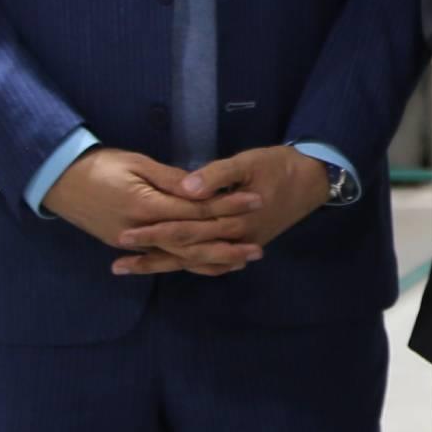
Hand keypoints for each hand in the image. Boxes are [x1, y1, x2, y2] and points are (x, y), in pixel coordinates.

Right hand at [44, 145, 264, 274]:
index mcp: (148, 206)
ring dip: (211, 260)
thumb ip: (170, 179)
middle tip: (258, 249)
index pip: (197, 209)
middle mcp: (144, 230)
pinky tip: (206, 267)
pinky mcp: (127, 245)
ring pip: (179, 255)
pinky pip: (163, 258)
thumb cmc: (99, 165)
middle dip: (226, 244)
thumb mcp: (137, 163)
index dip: (228, 206)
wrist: (58, 181)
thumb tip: (201, 187)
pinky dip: (186, 263)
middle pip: (192, 241)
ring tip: (240, 263)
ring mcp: (134, 241)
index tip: (255, 201)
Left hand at [107, 146, 326, 278]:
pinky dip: (192, 266)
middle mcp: (234, 239)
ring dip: (164, 265)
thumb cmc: (279, 165)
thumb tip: (184, 190)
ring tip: (133, 269)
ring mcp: (240, 244)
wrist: (314, 179)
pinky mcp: (245, 243)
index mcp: (231, 219)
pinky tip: (173, 267)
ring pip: (196, 261)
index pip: (184, 230)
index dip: (154, 233)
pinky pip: (214, 262)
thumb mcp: (248, 162)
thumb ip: (215, 176)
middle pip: (185, 251)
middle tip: (117, 261)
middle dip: (151, 256)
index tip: (125, 235)